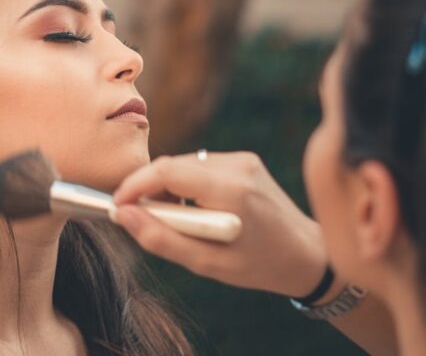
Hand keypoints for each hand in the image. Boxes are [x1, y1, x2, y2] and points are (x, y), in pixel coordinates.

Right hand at [113, 151, 328, 297]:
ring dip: (169, 188)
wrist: (307, 254)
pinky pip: (201, 165)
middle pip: (173, 165)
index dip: (136, 185)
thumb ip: (161, 239)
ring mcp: (243, 159)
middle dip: (149, 188)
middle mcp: (237, 167)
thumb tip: (123, 215)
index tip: (118, 205)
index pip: (168, 171)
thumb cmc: (259, 265)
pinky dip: (188, 184)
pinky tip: (197, 210)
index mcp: (231, 192)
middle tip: (140, 218)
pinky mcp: (245, 160)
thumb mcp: (207, 263)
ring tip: (175, 220)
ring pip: (185, 164)